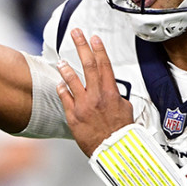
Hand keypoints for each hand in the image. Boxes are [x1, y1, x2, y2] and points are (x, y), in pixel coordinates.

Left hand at [56, 28, 132, 155]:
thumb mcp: (126, 110)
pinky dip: (62, 89)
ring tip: (62, 61)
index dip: (98, 49)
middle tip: (76, 34)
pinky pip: (64, 98)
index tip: (94, 38)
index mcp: (111, 93)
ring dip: (66, 68)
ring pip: (72, 80)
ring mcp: (83, 105)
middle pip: (87, 65)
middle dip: (81, 46)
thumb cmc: (121, 133)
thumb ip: (117, 97)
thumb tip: (113, 92)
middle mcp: (96, 96)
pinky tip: (60, 84)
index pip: (104, 65)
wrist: (113, 151)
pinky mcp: (73, 116)